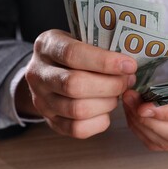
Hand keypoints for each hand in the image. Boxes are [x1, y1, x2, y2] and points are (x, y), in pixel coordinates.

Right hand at [18, 29, 136, 138]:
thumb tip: (129, 65)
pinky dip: (100, 121)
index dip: (105, 61)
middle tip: (128, 81)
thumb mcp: (81, 38)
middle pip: (75, 85)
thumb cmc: (75, 52)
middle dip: (110, 85)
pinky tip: (107, 109)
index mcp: (47, 46)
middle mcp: (38, 74)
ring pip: (78, 110)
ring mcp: (41, 101)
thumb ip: (100, 46)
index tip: (129, 65)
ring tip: (117, 94)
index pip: (73, 54)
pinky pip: (77, 129)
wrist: (49, 72)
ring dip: (107, 103)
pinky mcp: (50, 122)